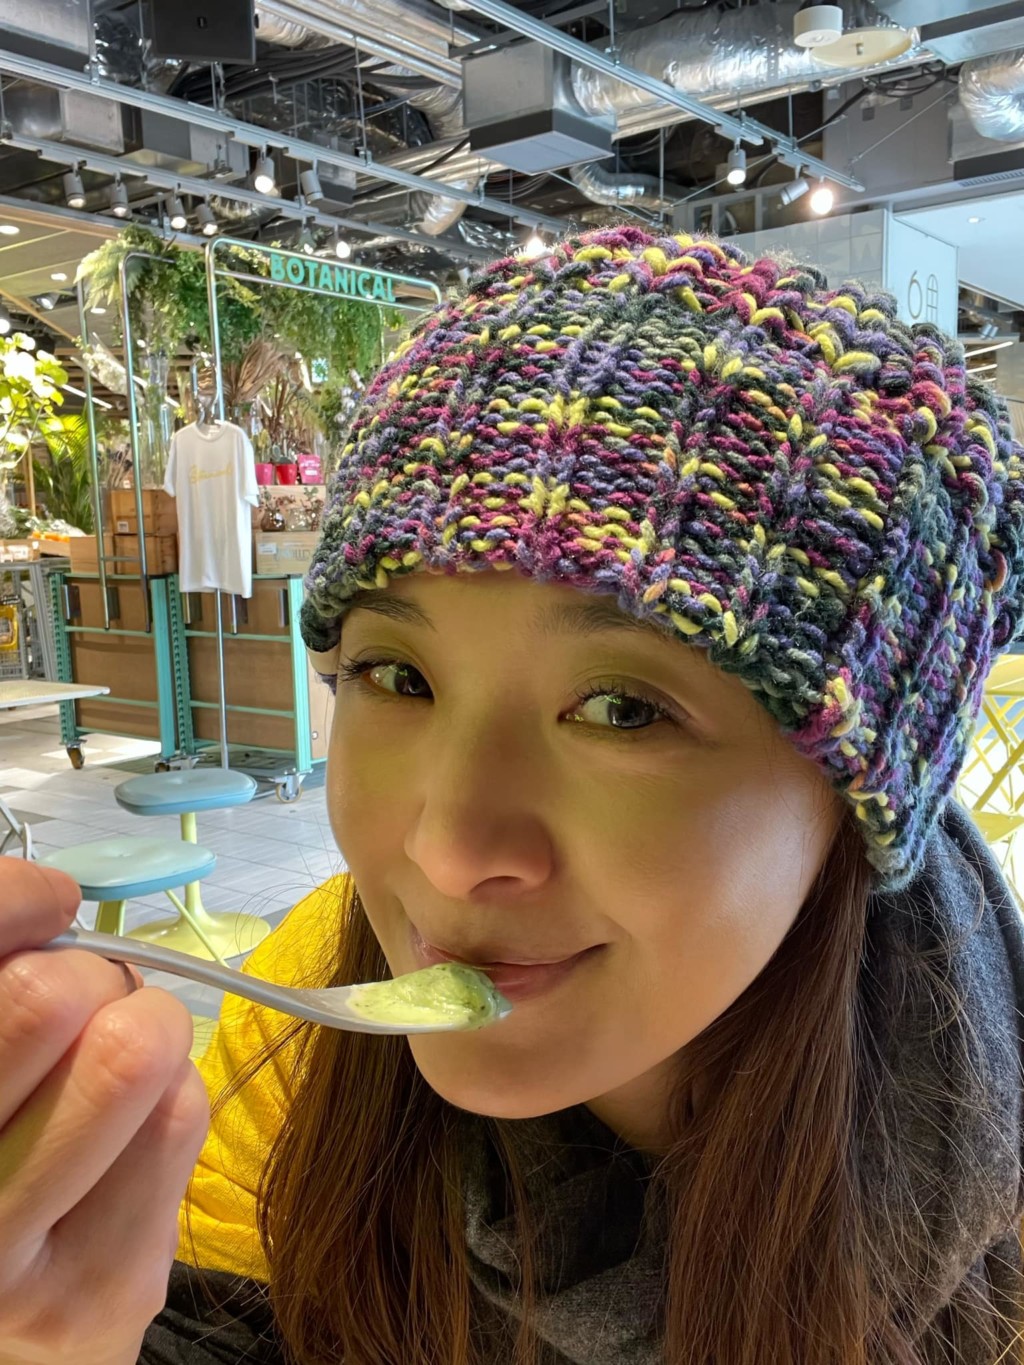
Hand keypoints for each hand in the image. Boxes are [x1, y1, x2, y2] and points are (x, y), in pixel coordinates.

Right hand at [0, 859, 209, 1363]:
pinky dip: (170, 1096)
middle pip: (50, 998)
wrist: (8, 1351)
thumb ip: (2, 1001)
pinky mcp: (102, 1289)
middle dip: (92, 977)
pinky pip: (179, 1119)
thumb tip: (53, 905)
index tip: (50, 905)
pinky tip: (133, 1131)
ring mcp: (8, 1248)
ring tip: (119, 1065)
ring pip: (132, 1054)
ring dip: (146, 1032)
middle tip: (84, 1007)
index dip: (16, 899)